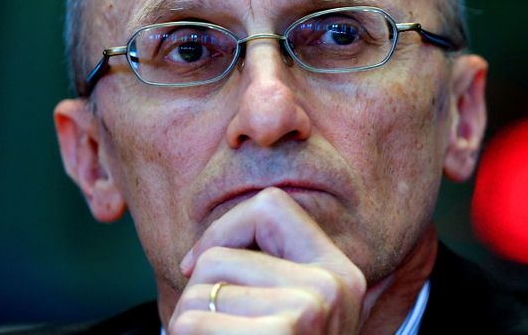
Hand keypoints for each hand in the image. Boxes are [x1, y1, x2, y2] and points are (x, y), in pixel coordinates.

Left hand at [168, 187, 366, 333]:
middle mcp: (335, 284)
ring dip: (189, 324)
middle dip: (198, 288)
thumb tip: (200, 253)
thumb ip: (268, 274)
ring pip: (203, 284)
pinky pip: (196, 318)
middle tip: (208, 331)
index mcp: (339, 272)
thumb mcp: (287, 316)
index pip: (271, 205)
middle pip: (225, 250)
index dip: (225, 227)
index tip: (201, 266)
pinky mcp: (284, 333)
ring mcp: (313, 308)